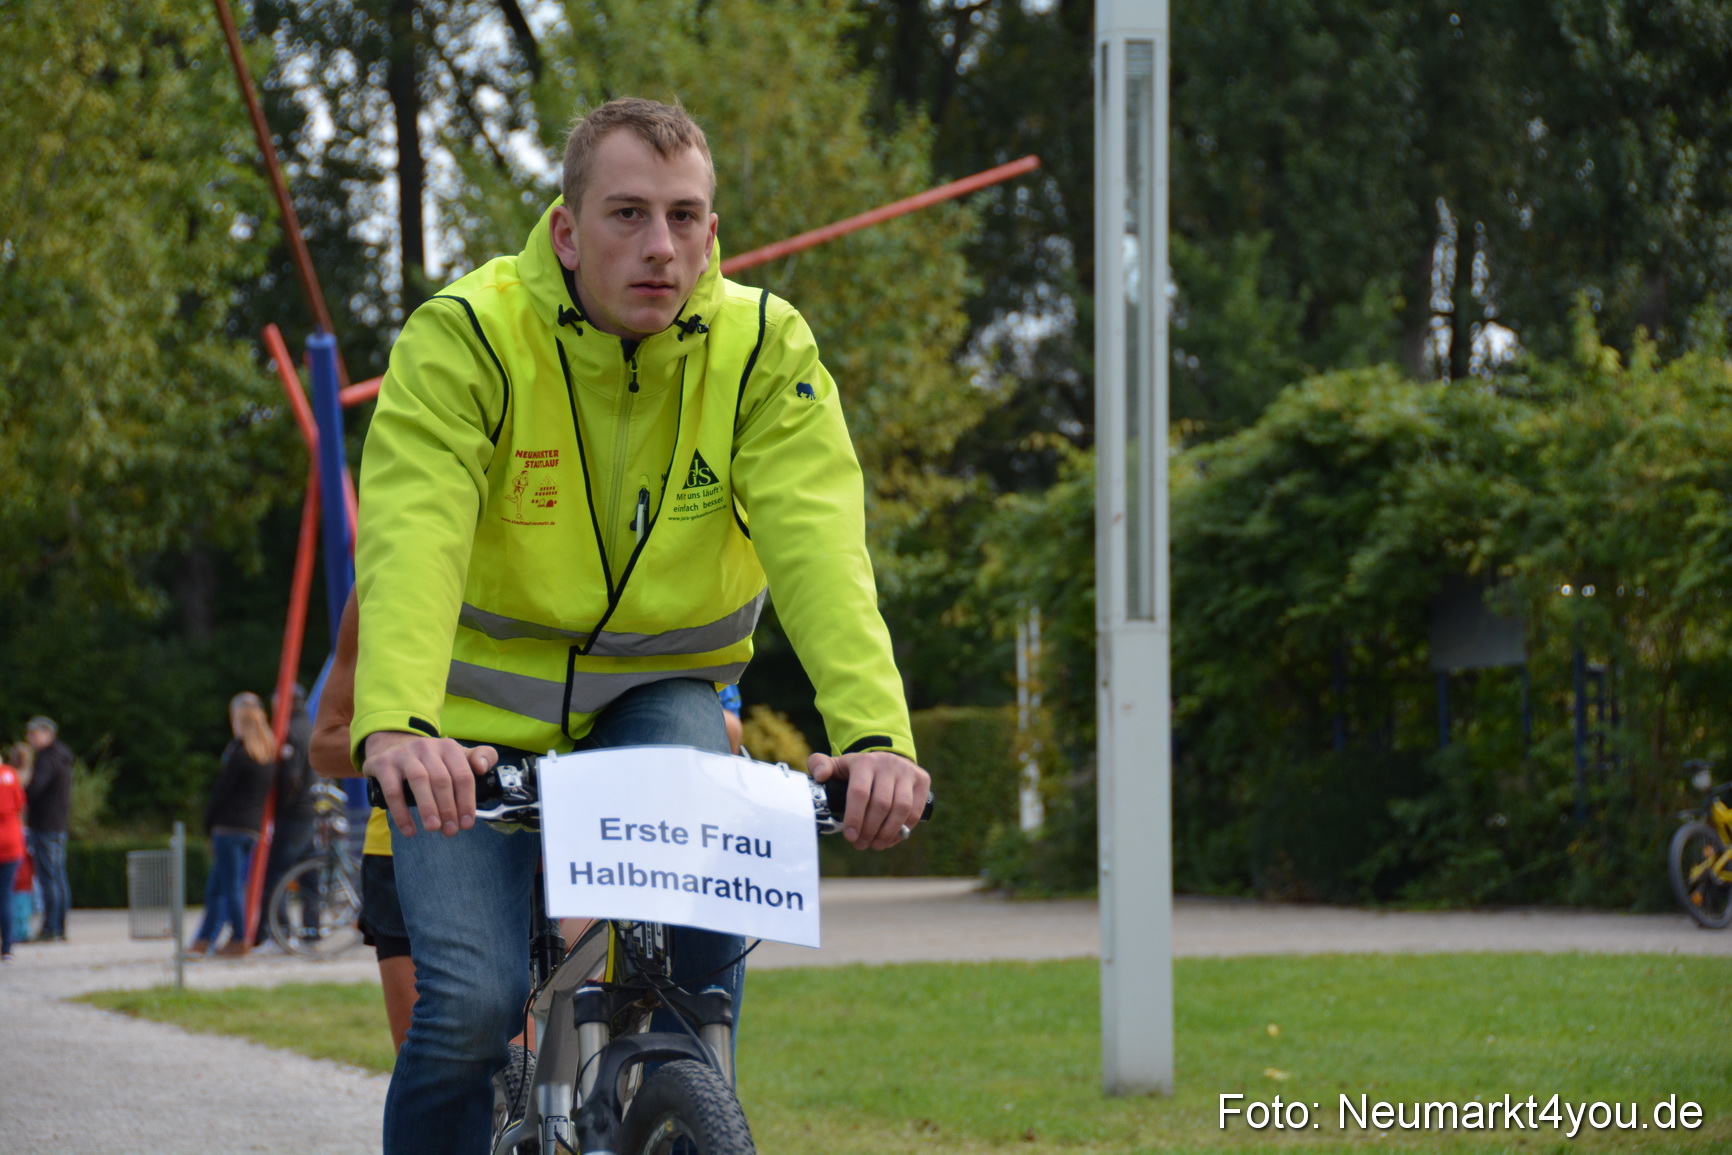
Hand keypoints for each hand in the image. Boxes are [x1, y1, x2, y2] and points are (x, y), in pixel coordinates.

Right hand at [363, 731, 497, 837]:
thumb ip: (480, 757)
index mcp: (449, 747)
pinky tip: (409, 830)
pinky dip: (401, 813)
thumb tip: (483, 768)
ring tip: (433, 828)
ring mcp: (404, 754)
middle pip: (442, 780)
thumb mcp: (456, 755)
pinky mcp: (384, 764)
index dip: (467, 801)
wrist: (391, 746)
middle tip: (450, 831)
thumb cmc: (430, 760)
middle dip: (449, 809)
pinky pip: (393, 791)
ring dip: (428, 808)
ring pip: (419, 781)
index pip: (463, 775)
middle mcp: (427, 747)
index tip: (467, 823)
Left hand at [808, 750, 929, 850]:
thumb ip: (820, 766)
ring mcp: (907, 772)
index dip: (855, 818)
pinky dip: (904, 829)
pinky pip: (915, 810)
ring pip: (901, 808)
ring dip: (888, 832)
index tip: (850, 836)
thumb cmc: (859, 770)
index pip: (860, 792)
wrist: (888, 759)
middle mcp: (887, 764)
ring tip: (876, 844)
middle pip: (881, 804)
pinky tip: (891, 838)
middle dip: (870, 829)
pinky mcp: (922, 780)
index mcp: (864, 762)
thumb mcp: (838, 764)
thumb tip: (820, 776)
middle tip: (861, 844)